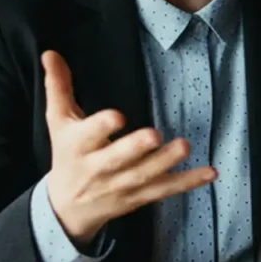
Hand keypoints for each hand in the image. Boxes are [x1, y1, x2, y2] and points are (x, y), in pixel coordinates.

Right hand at [42, 50, 216, 244]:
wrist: (66, 209)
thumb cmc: (66, 155)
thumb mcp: (58, 121)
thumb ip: (59, 86)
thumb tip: (50, 53)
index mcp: (77, 146)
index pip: (87, 136)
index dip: (101, 127)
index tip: (117, 116)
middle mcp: (97, 169)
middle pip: (117, 160)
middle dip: (134, 149)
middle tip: (153, 134)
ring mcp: (119, 186)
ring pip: (143, 176)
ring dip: (165, 162)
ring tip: (184, 145)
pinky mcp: (138, 198)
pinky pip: (164, 190)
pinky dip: (187, 183)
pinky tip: (209, 173)